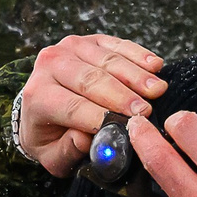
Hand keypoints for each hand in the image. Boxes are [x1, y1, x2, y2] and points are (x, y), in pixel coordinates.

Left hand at [14, 33, 165, 175]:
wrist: (42, 103)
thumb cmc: (50, 135)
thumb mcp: (52, 156)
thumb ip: (67, 151)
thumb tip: (85, 138)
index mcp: (38, 96)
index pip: (73, 107)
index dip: (101, 116)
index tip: (128, 127)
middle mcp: (50, 65)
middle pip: (91, 80)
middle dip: (122, 96)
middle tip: (146, 111)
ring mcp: (70, 47)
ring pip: (107, 60)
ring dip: (135, 75)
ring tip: (158, 90)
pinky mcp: (90, 40)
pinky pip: (116, 45)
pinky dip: (137, 55)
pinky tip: (155, 66)